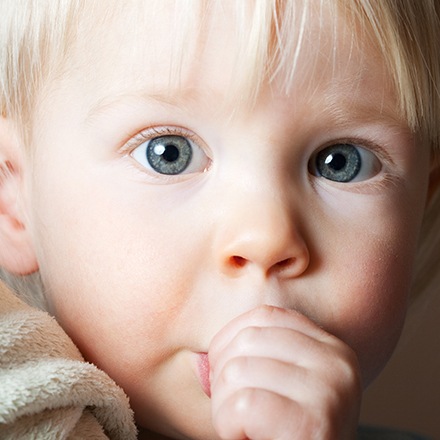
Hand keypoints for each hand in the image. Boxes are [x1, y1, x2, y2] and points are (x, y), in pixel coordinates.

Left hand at [209, 306, 360, 439]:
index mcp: (330, 348)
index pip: (265, 315)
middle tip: (231, 406)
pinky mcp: (312, 424)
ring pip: (238, 370)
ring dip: (222, 405)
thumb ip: (263, 356)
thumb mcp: (286, 385)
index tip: (222, 369)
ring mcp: (328, 391)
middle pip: (248, 339)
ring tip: (241, 425)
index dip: (229, 338)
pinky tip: (243, 436)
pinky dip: (228, 424)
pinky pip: (242, 404)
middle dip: (222, 374)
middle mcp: (336, 362)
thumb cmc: (288, 432)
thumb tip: (208, 349)